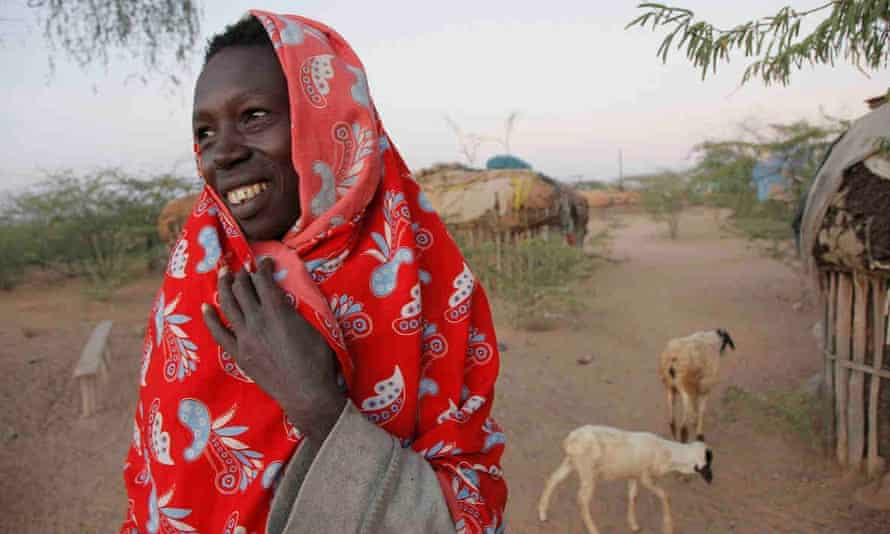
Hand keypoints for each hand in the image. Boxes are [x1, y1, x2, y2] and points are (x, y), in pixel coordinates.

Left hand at [202, 257, 345, 441]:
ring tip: (223, 274)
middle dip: (243, 274)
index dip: (263, 267)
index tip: (264, 261)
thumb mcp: (313, 328)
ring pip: (228, 305)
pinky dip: (211, 318)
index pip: (264, 281)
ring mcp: (244, 338)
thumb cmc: (317, 361)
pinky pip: (219, 333)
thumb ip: (294, 310)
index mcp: (277, 312)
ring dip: (225, 286)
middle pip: (243, 289)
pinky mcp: (239, 354)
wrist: (306, 394)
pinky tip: (206, 307)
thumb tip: (283, 298)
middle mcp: (257, 322)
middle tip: (243, 267)